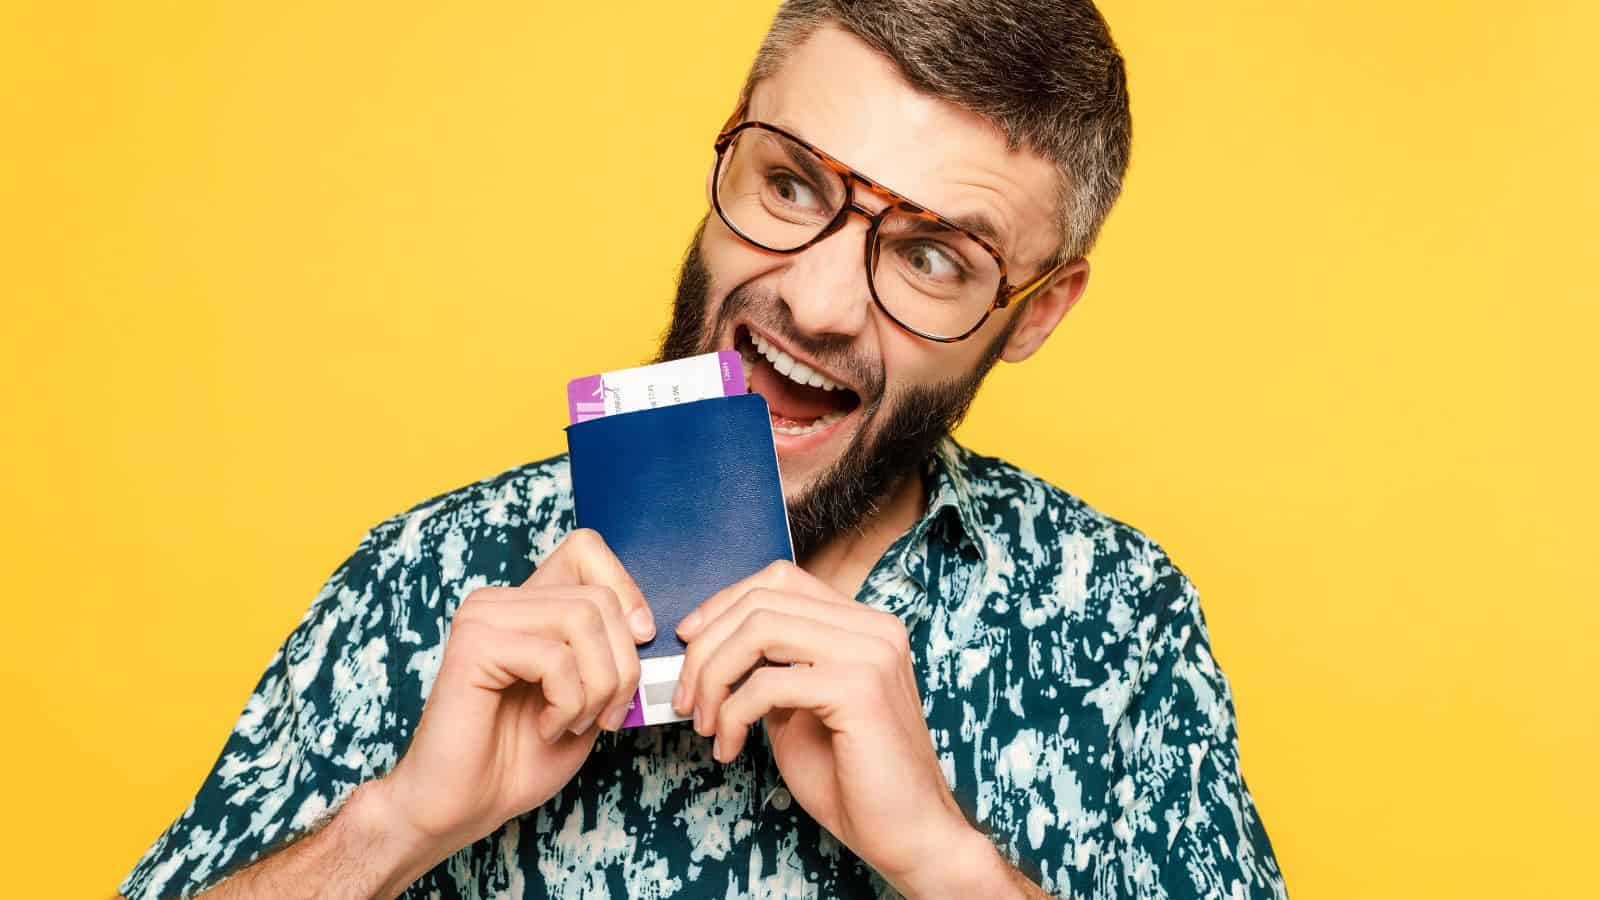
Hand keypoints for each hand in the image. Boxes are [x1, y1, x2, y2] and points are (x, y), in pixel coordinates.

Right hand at [373, 528, 653, 867]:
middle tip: (605, 715)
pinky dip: (568, 704)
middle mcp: (501, 600)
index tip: (638, 642)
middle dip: (622, 666)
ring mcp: (483, 617)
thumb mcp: (588, 696)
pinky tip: (546, 727)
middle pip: (600, 598)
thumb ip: (611, 653)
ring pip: (584, 621)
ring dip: (598, 687)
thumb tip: (646, 627)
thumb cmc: (523, 756)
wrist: (465, 806)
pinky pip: (555, 658)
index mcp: (527, 603)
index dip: (626, 590)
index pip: (586, 548)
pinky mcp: (473, 644)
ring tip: (575, 722)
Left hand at [672, 561, 997, 896]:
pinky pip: (768, 684)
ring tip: (703, 721)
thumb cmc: (854, 781)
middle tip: (685, 698)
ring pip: (759, 630)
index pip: (780, 580)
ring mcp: (871, 654)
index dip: (723, 604)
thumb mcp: (799, 710)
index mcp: (863, 625)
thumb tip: (711, 649)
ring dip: (713, 677)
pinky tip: (729, 747)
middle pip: (762, 601)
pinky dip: (731, 715)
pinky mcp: (859, 689)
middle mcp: (873, 628)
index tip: (690, 642)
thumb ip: (771, 669)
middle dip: (706, 648)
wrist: (908, 835)